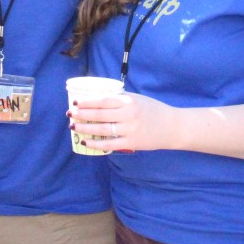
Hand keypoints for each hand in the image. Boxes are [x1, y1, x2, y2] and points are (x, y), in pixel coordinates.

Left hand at [67, 92, 181, 153]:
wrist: (172, 126)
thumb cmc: (153, 111)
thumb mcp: (138, 99)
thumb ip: (121, 100)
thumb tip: (98, 100)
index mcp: (129, 101)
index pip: (103, 100)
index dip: (88, 102)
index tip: (76, 102)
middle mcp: (128, 114)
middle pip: (100, 114)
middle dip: (82, 114)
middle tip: (70, 114)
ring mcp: (130, 130)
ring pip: (102, 129)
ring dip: (85, 128)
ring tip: (73, 126)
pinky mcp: (131, 143)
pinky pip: (109, 144)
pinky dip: (96, 143)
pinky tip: (86, 142)